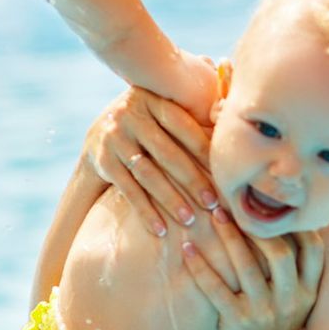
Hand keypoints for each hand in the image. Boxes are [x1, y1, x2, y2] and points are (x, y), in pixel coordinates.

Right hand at [83, 87, 218, 236]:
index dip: (204, 150)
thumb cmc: (150, 123)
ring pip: (147, 174)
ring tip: (189, 220)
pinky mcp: (102, 160)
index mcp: (152, 99)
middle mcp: (129, 114)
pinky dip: (145, 212)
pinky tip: (160, 230)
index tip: (223, 174)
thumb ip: (192, 112)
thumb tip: (227, 118)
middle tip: (212, 204)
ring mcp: (113, 137)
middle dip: (192, 181)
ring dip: (170, 200)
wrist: (100, 132)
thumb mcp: (164, 109)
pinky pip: (128, 190)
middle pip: (167, 153)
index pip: (183, 125)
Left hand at [182, 207, 323, 329]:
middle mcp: (289, 299)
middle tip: (235, 203)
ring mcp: (263, 311)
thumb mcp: (301, 298)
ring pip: (246, 267)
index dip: (297, 223)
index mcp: (308, 290)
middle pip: (279, 253)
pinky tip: (187, 248)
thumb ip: (300, 267)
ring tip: (211, 214)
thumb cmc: (282, 323)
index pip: (313, 249)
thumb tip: (296, 222)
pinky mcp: (237, 322)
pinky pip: (216, 290)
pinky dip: (200, 267)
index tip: (276, 202)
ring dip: (227, 237)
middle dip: (257, 225)